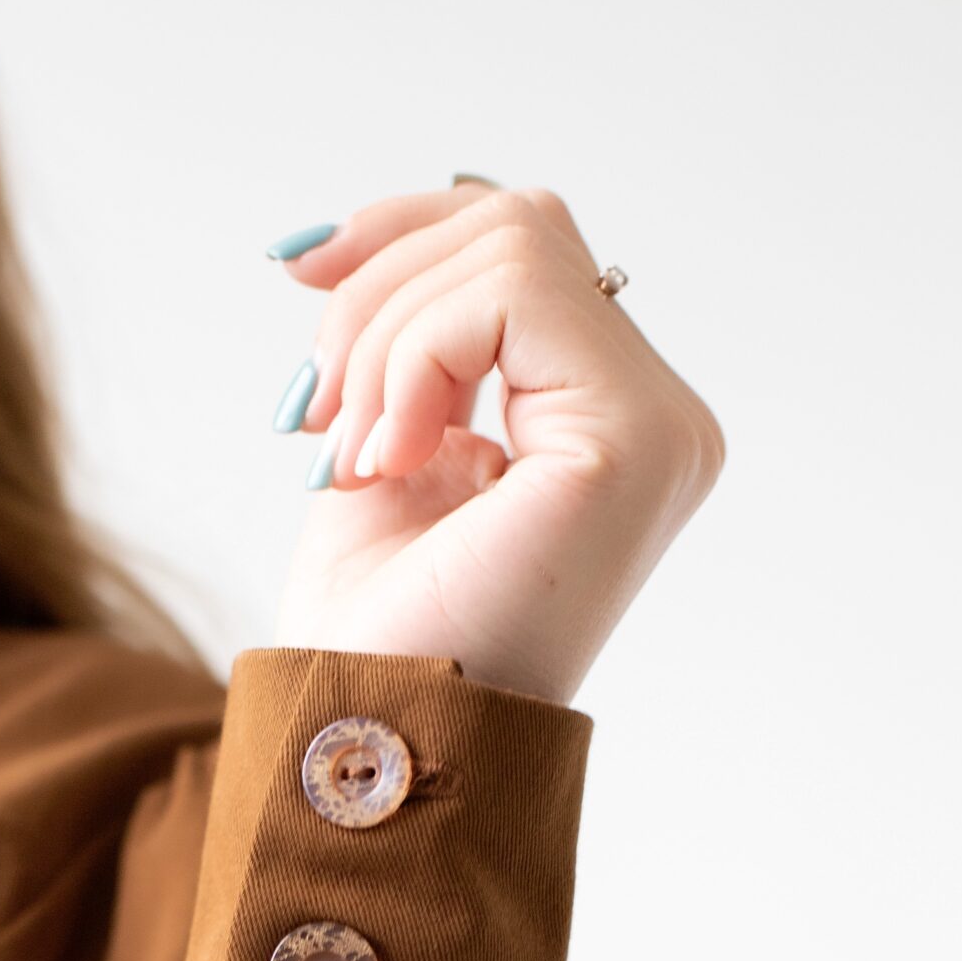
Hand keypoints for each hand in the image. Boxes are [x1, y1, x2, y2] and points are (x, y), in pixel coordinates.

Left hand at [267, 180, 724, 708]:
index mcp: (610, 424)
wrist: (375, 733)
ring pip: (508, 249)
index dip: (402, 234)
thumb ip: (402, 342)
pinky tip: (387, 463)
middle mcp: (662, 423)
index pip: (524, 250)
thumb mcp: (382, 446)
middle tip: (319, 415)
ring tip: (353, 459)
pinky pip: (510, 294)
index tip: (299, 275)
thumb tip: (341, 245)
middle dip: (381, 292)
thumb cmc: (378, 630)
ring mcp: (661, 432)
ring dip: (382, 342)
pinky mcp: (633, 441)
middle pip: (516, 227)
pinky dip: (410, 362)